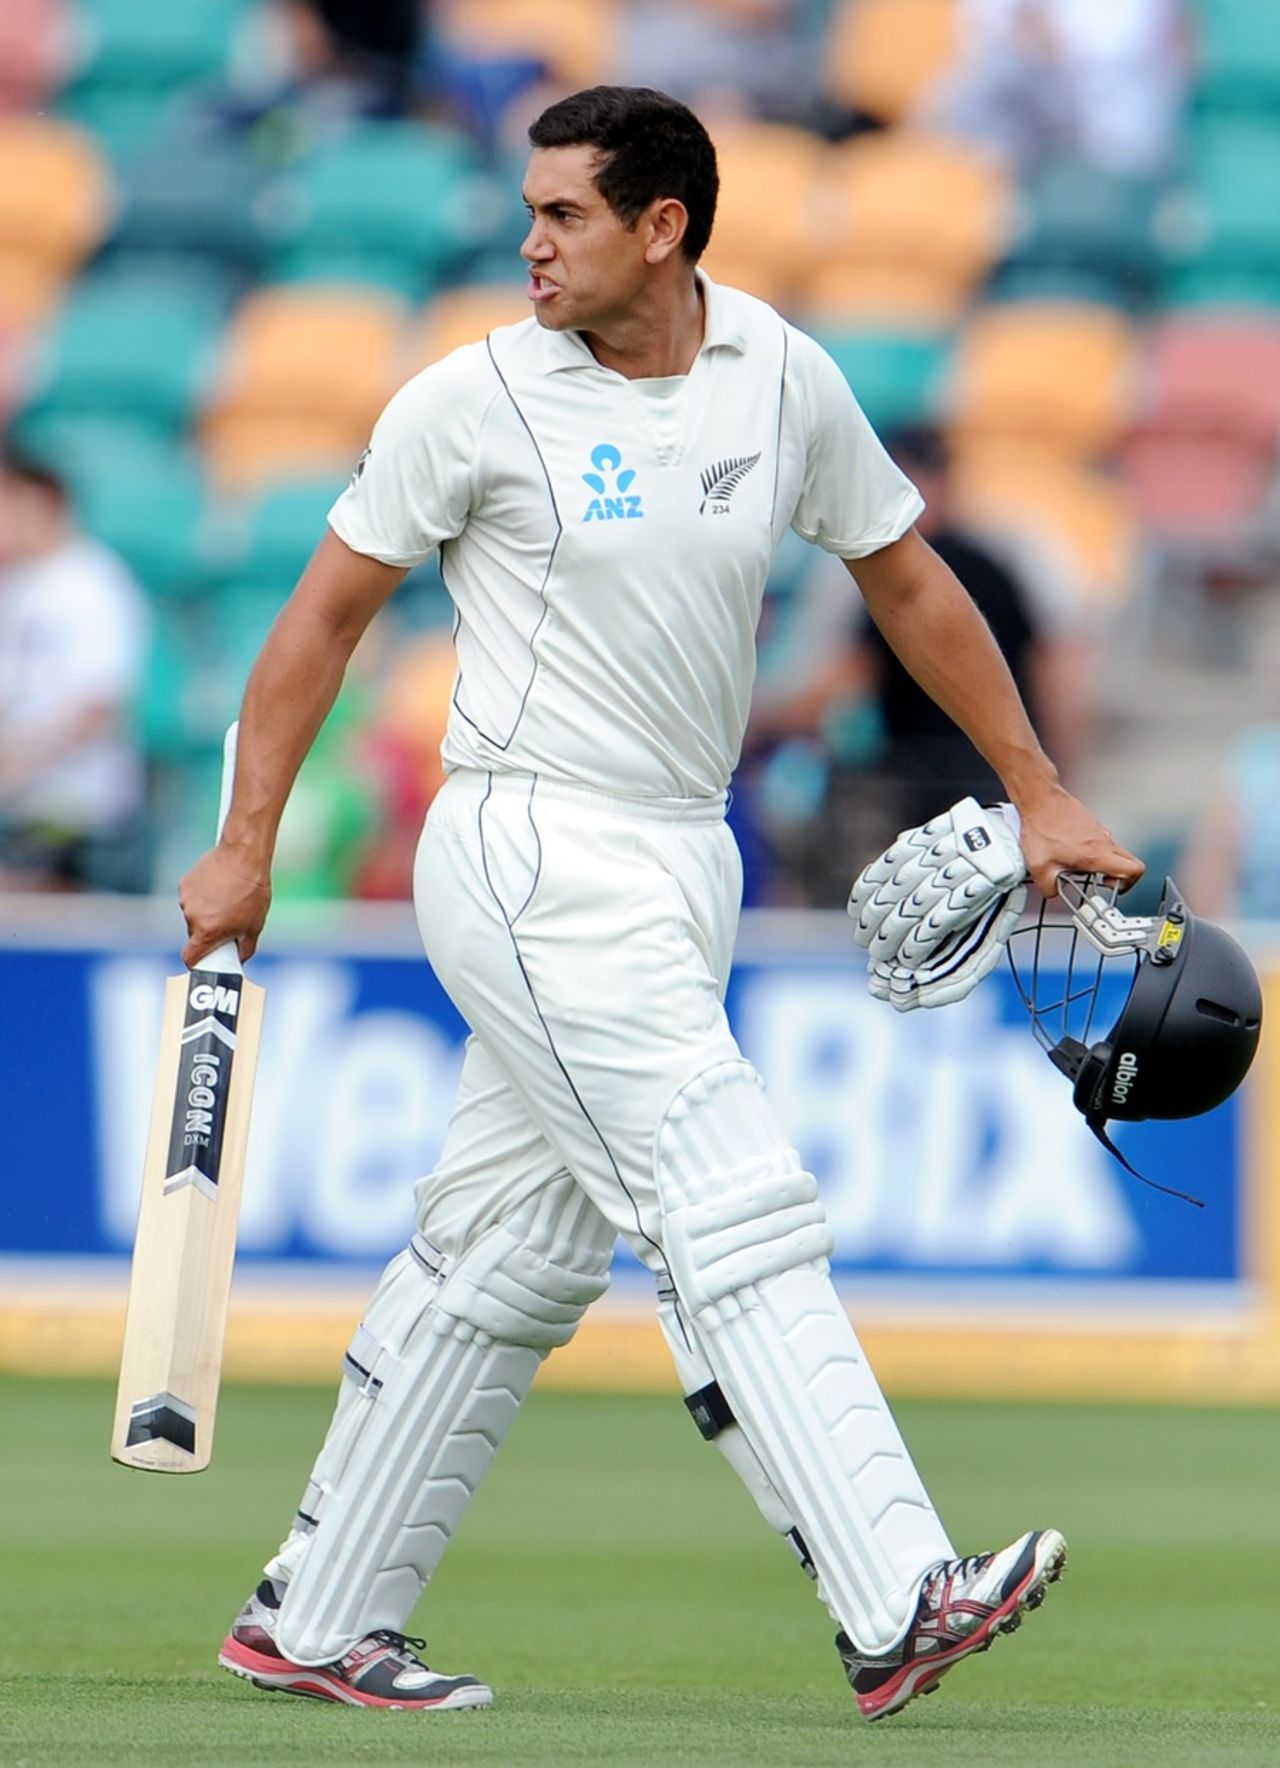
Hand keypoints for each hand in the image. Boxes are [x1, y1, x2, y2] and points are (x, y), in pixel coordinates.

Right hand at [179, 843, 271, 968]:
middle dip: (208, 931)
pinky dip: (202, 895)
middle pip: (195, 934)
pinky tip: (218, 885)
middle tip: (227, 920)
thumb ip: (245, 948)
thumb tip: (240, 959)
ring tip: (227, 898)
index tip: (204, 959)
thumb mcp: (255, 925)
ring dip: (206, 911)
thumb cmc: (253, 891)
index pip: (190, 957)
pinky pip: (191, 897)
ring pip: (194, 914)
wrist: (243, 856)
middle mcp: (192, 917)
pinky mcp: (185, 883)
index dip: (195, 961)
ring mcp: (186, 899)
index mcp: (207, 932)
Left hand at [1013, 782, 1143, 897]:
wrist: (1039, 799)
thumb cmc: (1042, 826)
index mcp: (1097, 854)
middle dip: (1120, 876)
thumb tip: (1052, 892)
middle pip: (1129, 861)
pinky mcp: (1092, 824)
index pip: (1134, 870)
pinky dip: (1092, 850)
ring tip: (1077, 866)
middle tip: (1102, 881)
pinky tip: (1070, 851)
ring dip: (1102, 862)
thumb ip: (1048, 887)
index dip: (1129, 884)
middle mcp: (1104, 841)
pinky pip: (1100, 842)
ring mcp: (1100, 830)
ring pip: (1113, 851)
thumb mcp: (1039, 868)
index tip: (1111, 888)